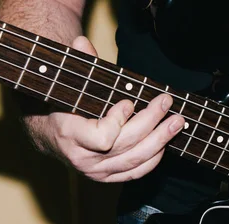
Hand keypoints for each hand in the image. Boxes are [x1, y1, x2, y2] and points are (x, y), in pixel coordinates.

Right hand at [24, 36, 183, 181]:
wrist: (52, 135)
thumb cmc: (64, 105)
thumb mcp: (69, 84)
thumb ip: (78, 65)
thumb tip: (82, 42)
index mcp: (69, 135)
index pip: (101, 138)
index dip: (117, 121)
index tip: (128, 103)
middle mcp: (83, 159)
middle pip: (126, 145)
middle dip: (150, 121)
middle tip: (165, 102)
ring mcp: (97, 171)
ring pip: (135, 160)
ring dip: (160, 139)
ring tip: (176, 122)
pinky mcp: (108, 177)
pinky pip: (136, 172)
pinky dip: (154, 157)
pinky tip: (165, 141)